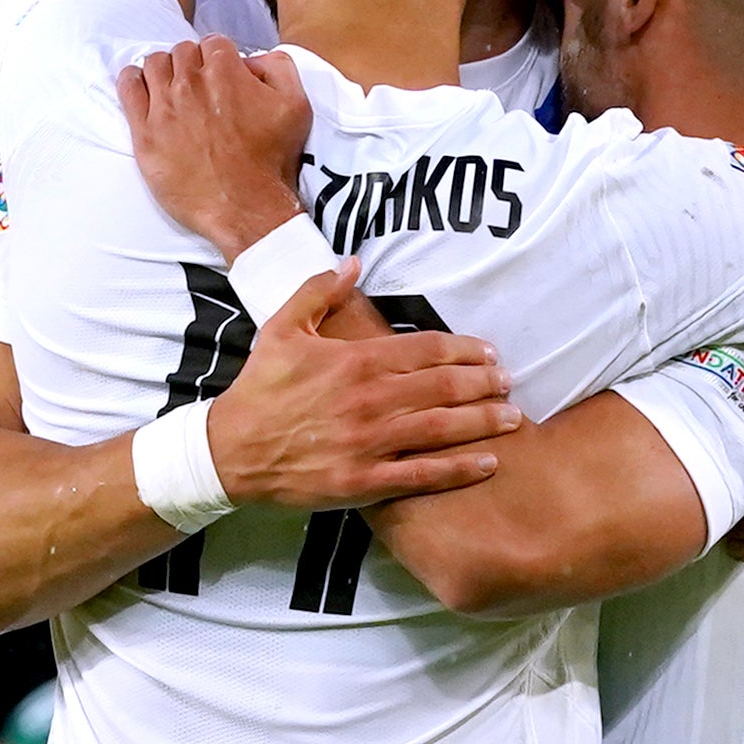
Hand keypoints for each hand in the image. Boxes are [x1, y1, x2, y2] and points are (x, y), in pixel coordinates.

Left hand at [118, 40, 314, 251]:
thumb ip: (279, 67)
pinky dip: (133, 81)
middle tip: (198, 87)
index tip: (219, 75)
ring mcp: (164, 107)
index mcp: (226, 71)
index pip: (213, 43)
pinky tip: (141, 87)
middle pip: (182, 52)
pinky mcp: (145, 132)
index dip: (218, 58)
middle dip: (191, 64)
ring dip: (163, 70)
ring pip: (154, 64)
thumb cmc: (271, 161)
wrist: (245, 207)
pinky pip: (128, 88)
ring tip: (171, 88)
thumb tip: (253, 59)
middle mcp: (191, 83)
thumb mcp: (297, 105)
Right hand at [203, 271, 513, 512]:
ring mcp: (369, 442)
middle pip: (444, 387)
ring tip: (513, 417)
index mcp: (356, 361)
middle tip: (509, 382)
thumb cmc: (258, 389)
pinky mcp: (364, 481)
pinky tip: (488, 462)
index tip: (489, 352)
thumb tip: (352, 262)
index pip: (426, 350)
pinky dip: (459, 468)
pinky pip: (422, 474)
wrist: (229, 450)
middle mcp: (370, 399)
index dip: (464, 350)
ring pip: (441, 427)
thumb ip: (318, 291)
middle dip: (484, 383)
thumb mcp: (282, 329)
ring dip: (483, 421)